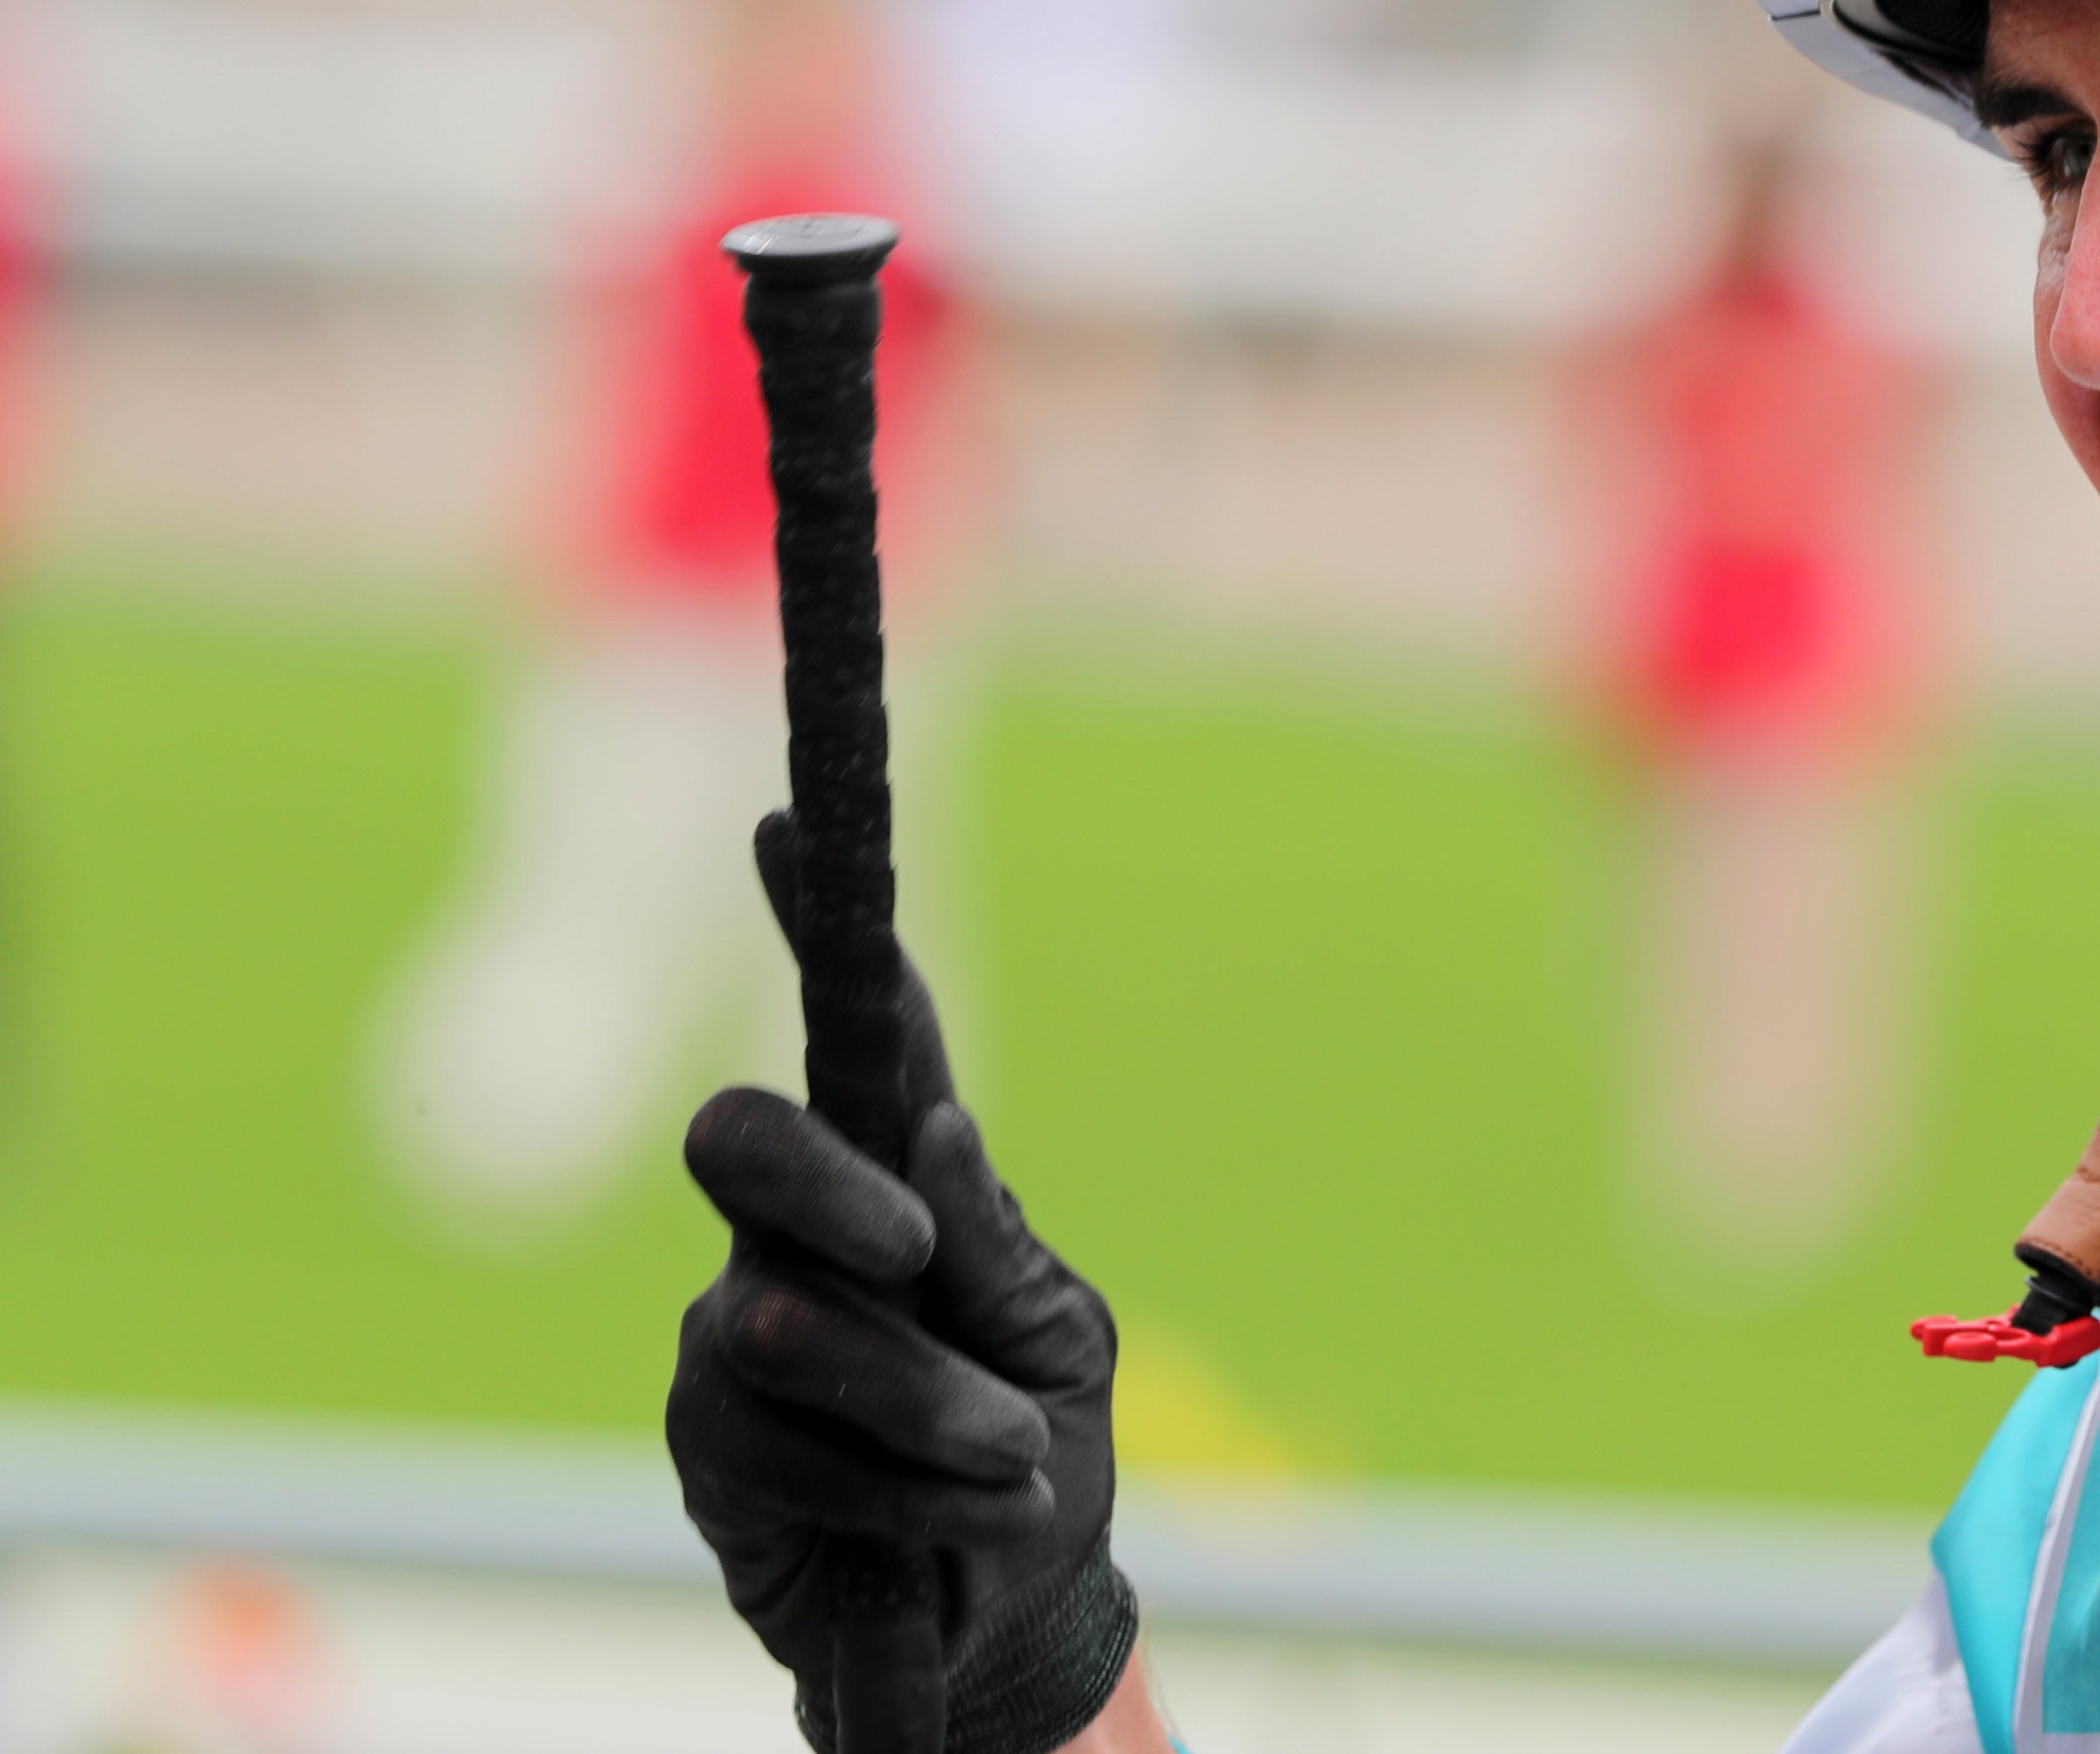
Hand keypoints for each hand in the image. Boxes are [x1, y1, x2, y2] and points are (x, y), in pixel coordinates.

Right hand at [668, 818, 1135, 1753]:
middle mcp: (797, 1234)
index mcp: (899, 1178)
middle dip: (824, 1190)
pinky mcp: (708, 1444)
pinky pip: (779, 1443)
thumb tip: (934, 1123)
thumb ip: (994, 1238)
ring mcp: (734, 1334)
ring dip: (927, 1402)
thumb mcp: (1060, 1332)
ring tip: (1004, 1453)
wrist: (1015, 1607)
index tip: (782, 825)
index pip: (853, 1035)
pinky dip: (899, 1486)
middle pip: (740, 1142)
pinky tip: (953, 1513)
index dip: (809, 923)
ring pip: (785, 1321)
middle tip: (913, 1259)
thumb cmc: (1043, 1439)